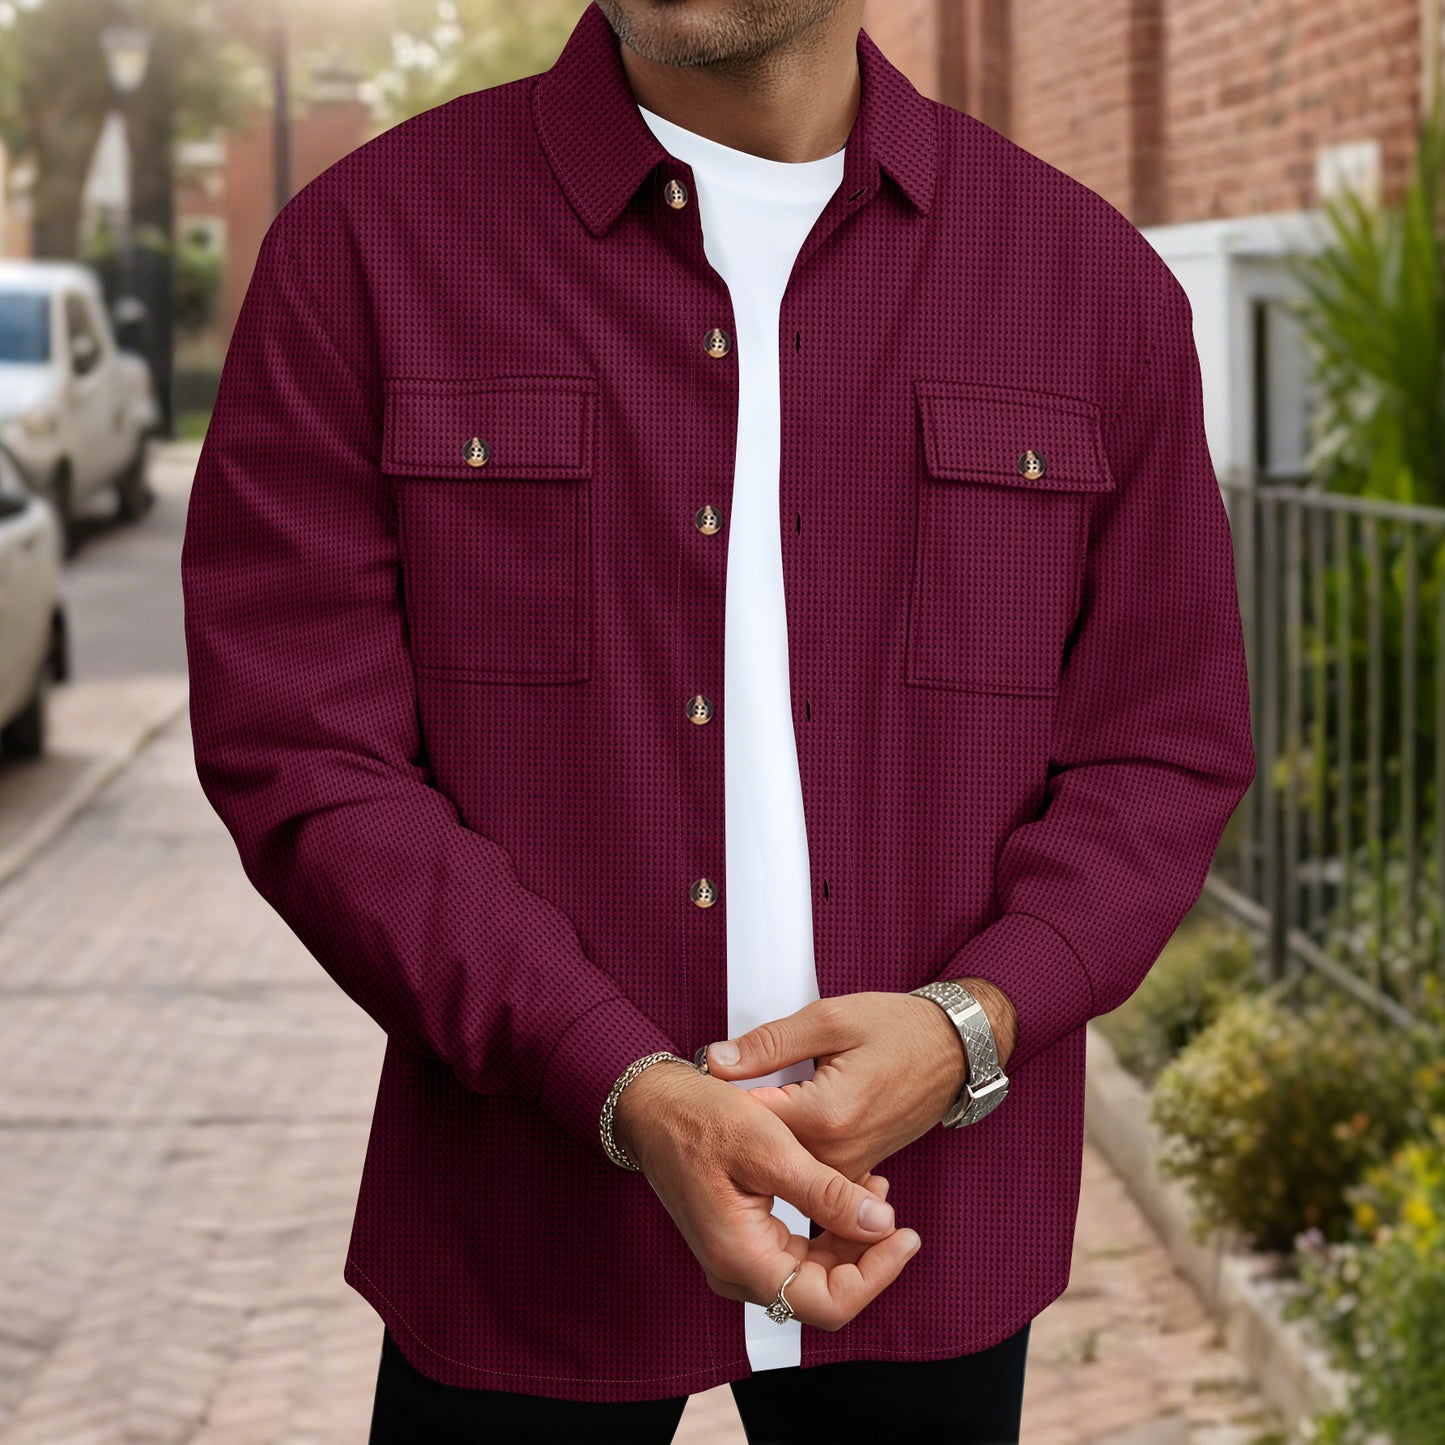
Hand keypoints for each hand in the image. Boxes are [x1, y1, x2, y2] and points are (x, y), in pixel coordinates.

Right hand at [613, 1061, 921, 1329]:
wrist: (652, 1106)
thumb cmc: (701, 1119)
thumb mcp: (769, 1146)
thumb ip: (826, 1192)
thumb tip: (881, 1224)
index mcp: (741, 1257)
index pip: (827, 1303)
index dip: (876, 1276)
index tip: (906, 1235)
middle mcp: (737, 1271)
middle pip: (822, 1292)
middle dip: (866, 1255)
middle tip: (894, 1207)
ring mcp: (737, 1259)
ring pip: (812, 1274)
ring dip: (849, 1240)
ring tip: (875, 1188)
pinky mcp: (741, 1240)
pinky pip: (795, 1253)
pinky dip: (826, 1228)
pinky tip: (845, 1190)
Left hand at [699, 982, 1017, 1182]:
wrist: (953, 1052)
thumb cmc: (899, 1030)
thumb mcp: (831, 1018)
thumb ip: (769, 1042)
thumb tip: (717, 1060)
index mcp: (827, 1115)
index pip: (749, 1118)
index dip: (722, 1096)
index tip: (707, 1079)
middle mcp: (838, 1154)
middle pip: (762, 1147)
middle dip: (741, 1119)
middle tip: (725, 1087)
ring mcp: (849, 1169)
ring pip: (783, 1161)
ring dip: (766, 1134)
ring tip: (758, 1100)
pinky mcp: (855, 1172)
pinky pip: (808, 1167)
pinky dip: (791, 1143)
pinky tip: (787, 1115)